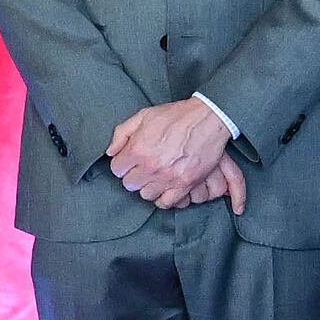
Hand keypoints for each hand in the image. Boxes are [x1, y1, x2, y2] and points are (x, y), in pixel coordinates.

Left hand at [104, 95, 237, 211]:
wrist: (208, 118)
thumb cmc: (176, 116)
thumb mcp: (143, 116)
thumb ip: (122, 133)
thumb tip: (110, 152)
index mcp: (138, 149)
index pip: (117, 169)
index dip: (123, 164)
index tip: (130, 161)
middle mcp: (151, 166)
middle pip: (130, 184)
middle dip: (134, 175)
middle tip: (144, 167)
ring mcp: (168, 177)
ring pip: (146, 195)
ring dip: (149, 186)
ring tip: (156, 176)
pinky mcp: (185, 184)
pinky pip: (166, 203)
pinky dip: (164, 197)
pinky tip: (166, 187)